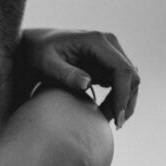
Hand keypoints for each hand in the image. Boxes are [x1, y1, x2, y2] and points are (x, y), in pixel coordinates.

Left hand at [18, 28, 139, 127]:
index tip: (117, 117)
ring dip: (123, 102)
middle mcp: (109, 44)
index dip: (123, 95)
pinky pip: (120, 83)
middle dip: (125, 102)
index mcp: (97, 41)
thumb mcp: (46, 64)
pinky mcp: (107, 63)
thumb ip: (65, 73)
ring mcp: (110, 53)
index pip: (122, 70)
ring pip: (129, 81)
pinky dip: (117, 99)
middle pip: (131, 76)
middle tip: (113, 125)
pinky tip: (105, 113)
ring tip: (106, 121)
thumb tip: (87, 84)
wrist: (34, 46)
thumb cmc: (37, 53)